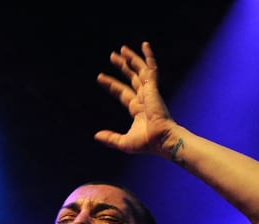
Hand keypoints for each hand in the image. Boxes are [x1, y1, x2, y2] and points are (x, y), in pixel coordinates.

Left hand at [94, 41, 177, 157]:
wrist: (162, 140)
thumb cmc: (147, 143)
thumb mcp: (124, 142)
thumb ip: (110, 138)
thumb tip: (96, 136)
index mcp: (138, 109)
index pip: (123, 92)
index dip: (112, 85)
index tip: (101, 77)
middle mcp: (144, 98)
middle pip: (132, 78)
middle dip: (122, 67)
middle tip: (113, 56)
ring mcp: (149, 92)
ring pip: (140, 70)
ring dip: (131, 59)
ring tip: (121, 49)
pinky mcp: (153, 88)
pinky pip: (151, 69)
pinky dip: (148, 56)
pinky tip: (144, 45)